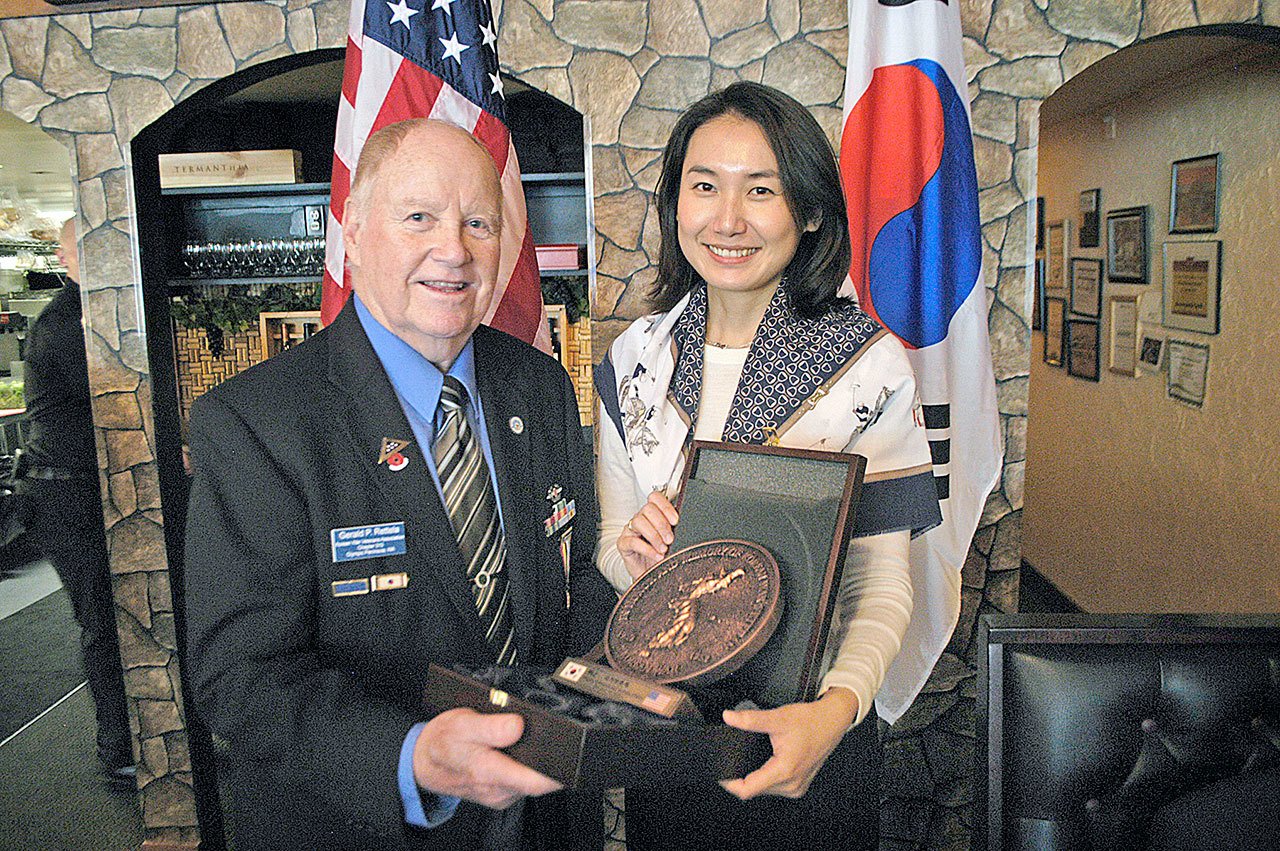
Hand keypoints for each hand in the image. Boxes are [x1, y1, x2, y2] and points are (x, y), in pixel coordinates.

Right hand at [412, 708, 561, 808]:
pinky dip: (523, 769)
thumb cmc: (443, 742)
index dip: (559, 772)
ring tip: (522, 743)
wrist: (424, 762)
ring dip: (533, 765)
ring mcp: (499, 795)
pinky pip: (521, 783)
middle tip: (546, 738)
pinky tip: (513, 755)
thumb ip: (492, 726)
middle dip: (547, 761)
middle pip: (538, 781)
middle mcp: (496, 790)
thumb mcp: (463, 723)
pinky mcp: (500, 795)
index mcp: (488, 772)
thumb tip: (518, 726)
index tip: (571, 755)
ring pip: (530, 782)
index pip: (536, 782)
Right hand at [617, 491, 678, 579]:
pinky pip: (633, 541)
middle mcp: (640, 519)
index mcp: (653, 514)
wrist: (653, 576)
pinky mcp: (623, 544)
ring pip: (639, 521)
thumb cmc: (663, 556)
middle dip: (661, 524)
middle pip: (648, 509)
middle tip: (670, 539)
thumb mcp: (673, 541)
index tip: (675, 520)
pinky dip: (647, 549)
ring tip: (663, 549)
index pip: (655, 498)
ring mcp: (630, 530)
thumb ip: (675, 529)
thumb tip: (686, 523)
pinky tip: (657, 555)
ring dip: (654, 536)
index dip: (665, 506)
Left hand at [718, 687, 858, 799]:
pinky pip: (775, 787)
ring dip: (755, 778)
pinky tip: (768, 763)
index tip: (721, 773)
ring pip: (764, 790)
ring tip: (754, 758)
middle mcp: (791, 784)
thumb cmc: (810, 721)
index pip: (748, 790)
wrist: (831, 722)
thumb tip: (729, 717)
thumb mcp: (778, 717)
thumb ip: (751, 720)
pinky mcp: (798, 785)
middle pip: (754, 790)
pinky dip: (767, 777)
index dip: (730, 783)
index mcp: (784, 770)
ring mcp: (796, 787)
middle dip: (742, 776)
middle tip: (737, 757)